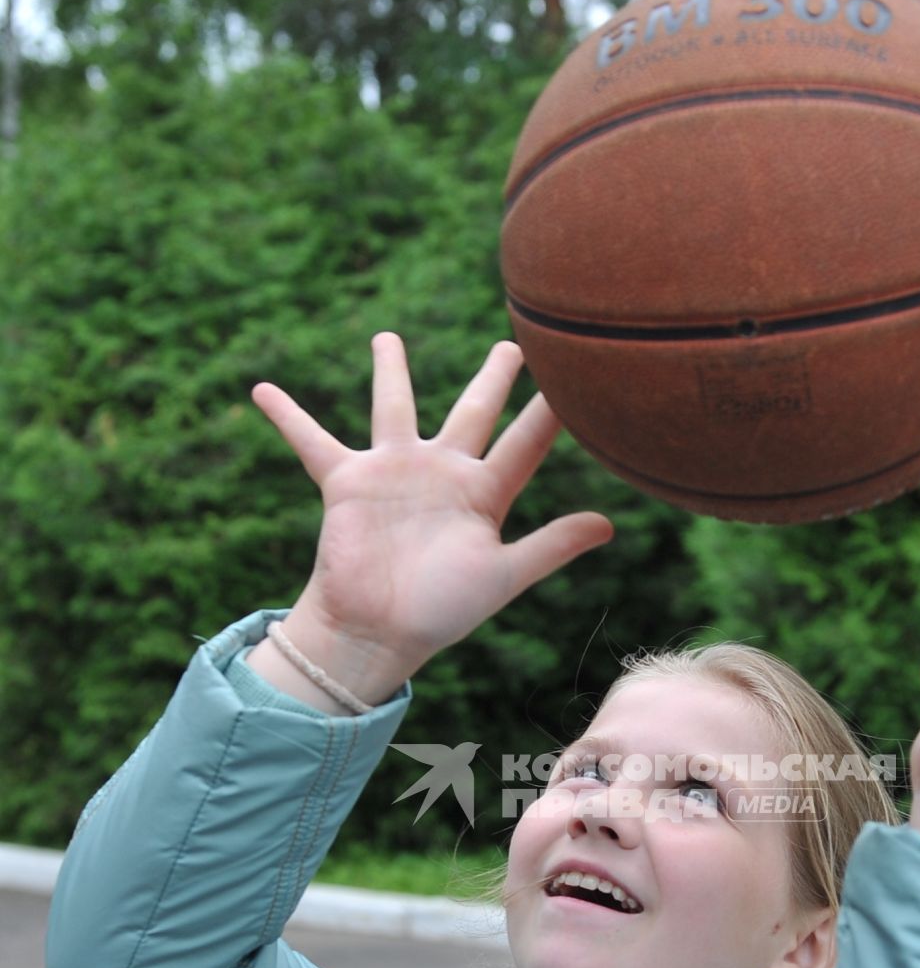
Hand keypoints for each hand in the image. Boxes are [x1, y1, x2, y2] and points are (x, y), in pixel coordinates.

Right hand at [251, 333, 613, 683]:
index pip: (525, 443)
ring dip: (390, 372)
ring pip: (394, 407)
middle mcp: (443, 475)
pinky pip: (312, 441)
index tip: (577, 376)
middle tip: (515, 344)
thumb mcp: (502, 575)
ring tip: (385, 335)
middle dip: (492, 379)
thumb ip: (552, 546)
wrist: (377, 632)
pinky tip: (261, 389)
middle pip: (473, 411)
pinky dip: (287, 417)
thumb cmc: (442, 610)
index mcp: (484, 494)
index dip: (550, 412)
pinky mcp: (348, 482)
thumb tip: (610, 524)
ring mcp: (395, 473)